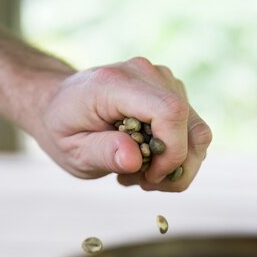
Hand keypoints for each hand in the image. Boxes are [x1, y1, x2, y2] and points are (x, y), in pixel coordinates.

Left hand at [32, 57, 211, 191]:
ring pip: (198, 132)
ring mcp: (163, 80)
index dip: (172, 151)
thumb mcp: (72, 150)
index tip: (150, 176)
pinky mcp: (172, 92)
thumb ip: (102, 152)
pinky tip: (146, 161)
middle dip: (176, 168)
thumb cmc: (63, 127)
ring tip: (140, 174)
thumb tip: (134, 160)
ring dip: (176, 166)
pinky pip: (191, 131)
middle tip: (142, 183)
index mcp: (116, 83)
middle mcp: (146, 74)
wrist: (59, 102)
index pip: (169, 111)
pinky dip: (175, 156)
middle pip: (192, 126)